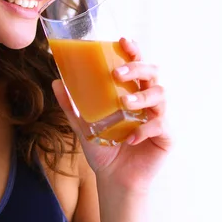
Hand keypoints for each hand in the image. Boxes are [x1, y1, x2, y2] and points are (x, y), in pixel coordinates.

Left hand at [52, 38, 171, 194]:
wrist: (113, 180)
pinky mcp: (166, 137)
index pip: (137, 66)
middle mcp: (148, 102)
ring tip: (124, 103)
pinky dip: (144, 129)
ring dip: (141, 97)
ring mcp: (159, 118)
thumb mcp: (84, 127)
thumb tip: (56, 83)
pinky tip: (129, 138)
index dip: (134, 51)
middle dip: (138, 68)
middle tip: (118, 73)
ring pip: (160, 96)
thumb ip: (72, 106)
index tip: (123, 41)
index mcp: (132, 94)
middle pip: (152, 74)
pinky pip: (160, 126)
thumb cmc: (104, 151)